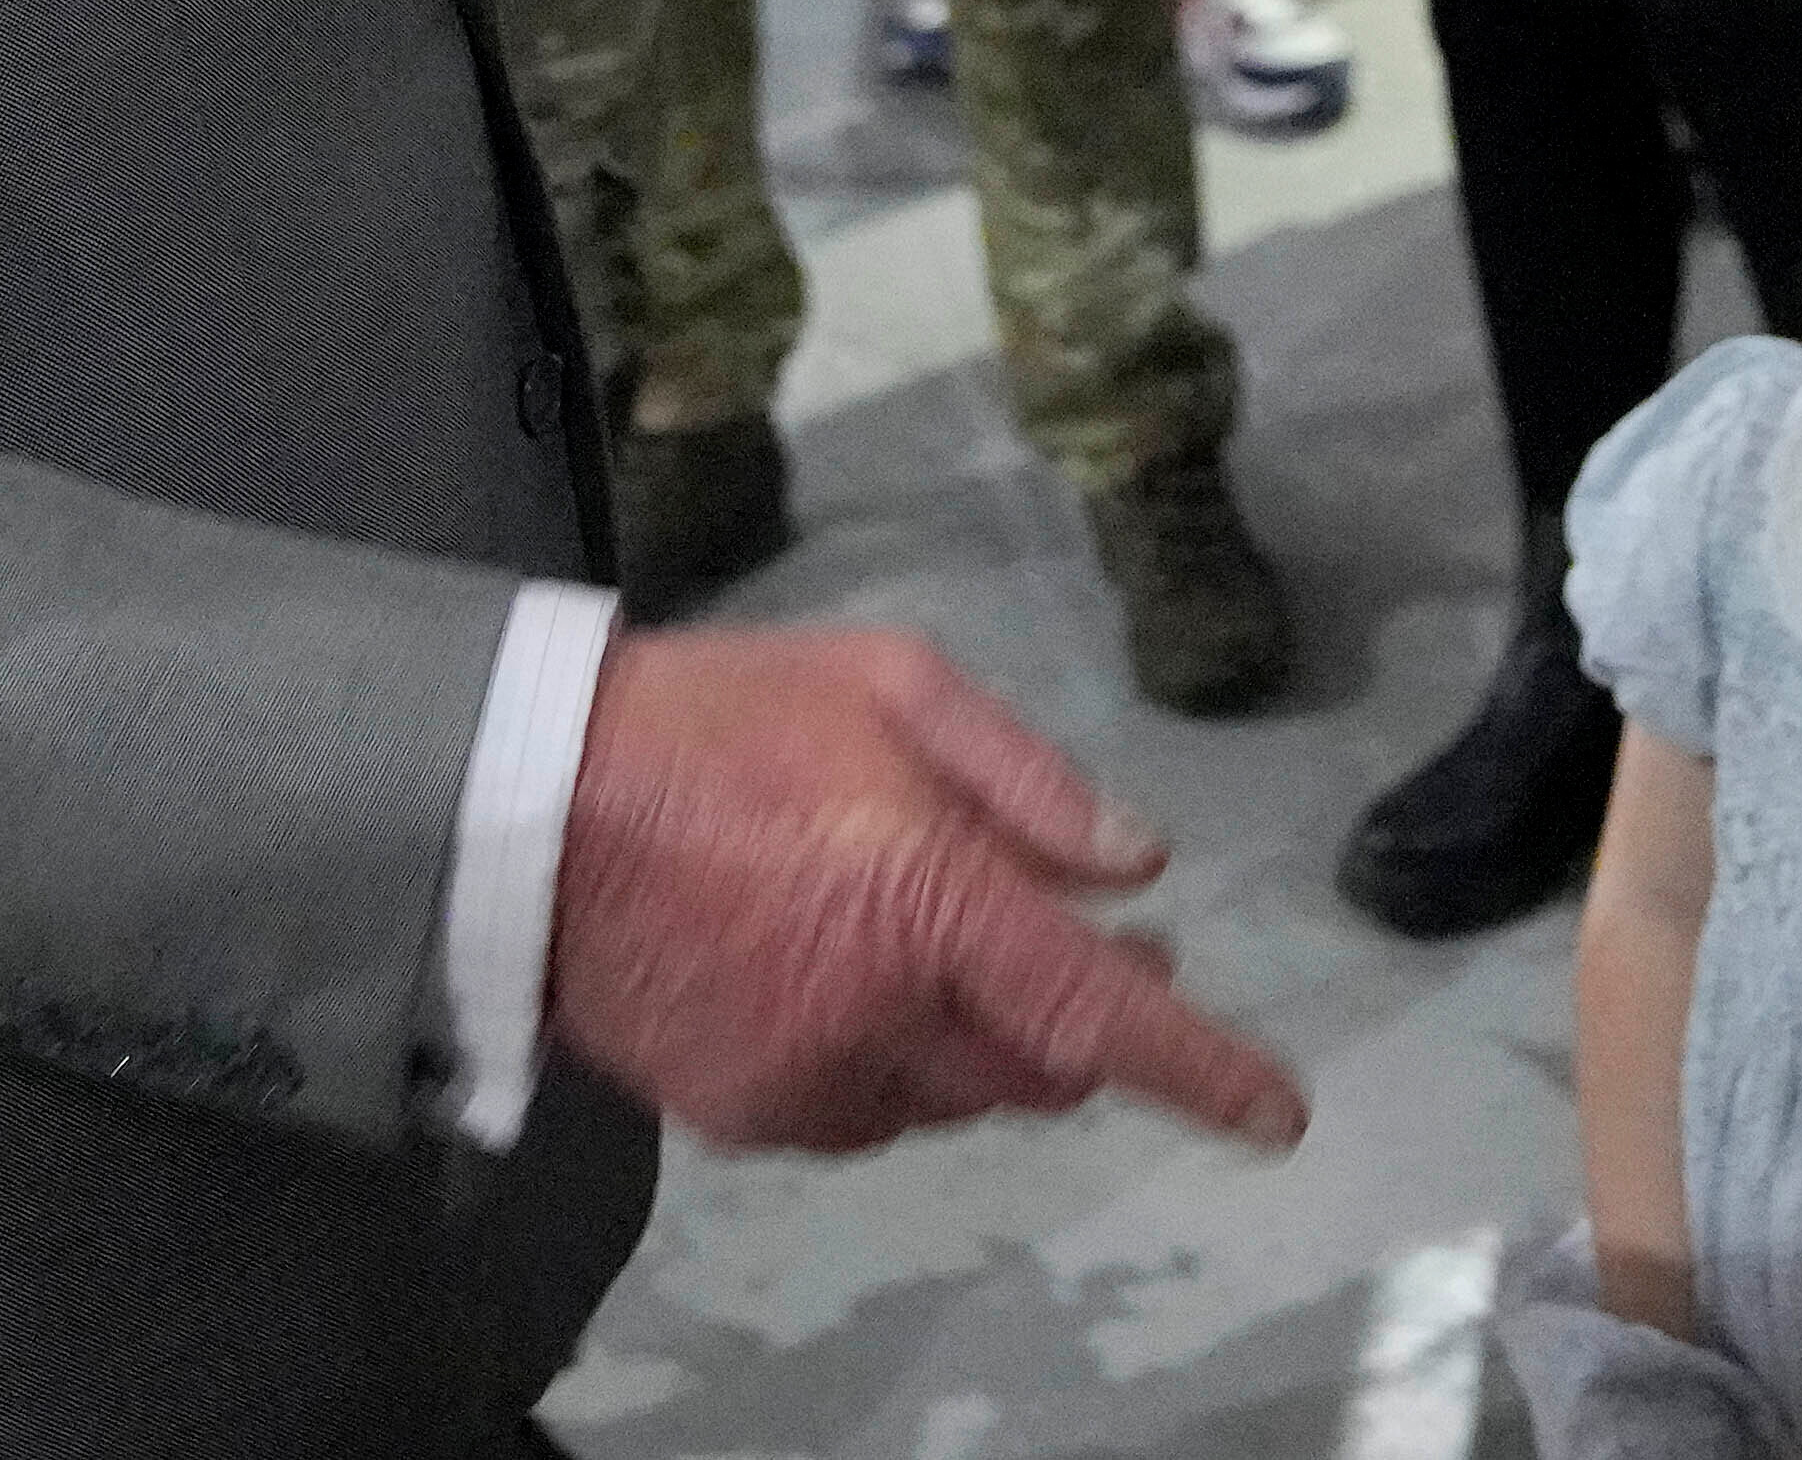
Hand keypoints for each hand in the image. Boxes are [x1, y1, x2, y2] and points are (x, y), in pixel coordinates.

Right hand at [545, 620, 1311, 1156]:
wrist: (524, 808)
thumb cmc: (720, 719)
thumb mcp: (893, 687)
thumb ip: (1025, 782)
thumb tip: (1134, 865)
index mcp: (925, 904)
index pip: (1095, 1015)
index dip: (1199, 1069)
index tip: (1277, 1112)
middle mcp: (876, 1018)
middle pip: (1038, 1070)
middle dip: (1092, 1024)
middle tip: (1114, 952)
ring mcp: (805, 1081)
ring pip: (955, 1098)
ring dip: (992, 1040)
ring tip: (975, 949)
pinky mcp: (743, 1114)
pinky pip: (868, 1114)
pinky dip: (901, 1062)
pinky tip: (870, 981)